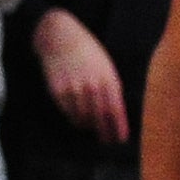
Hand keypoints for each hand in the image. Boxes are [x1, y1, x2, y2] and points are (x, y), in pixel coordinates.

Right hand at [32, 9, 127, 143]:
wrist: (61, 38)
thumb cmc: (88, 53)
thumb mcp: (106, 67)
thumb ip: (112, 88)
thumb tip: (116, 114)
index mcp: (108, 79)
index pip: (115, 111)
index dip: (118, 128)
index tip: (120, 140)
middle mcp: (91, 86)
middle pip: (100, 119)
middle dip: (104, 133)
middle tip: (106, 141)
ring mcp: (74, 89)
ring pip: (82, 118)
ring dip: (87, 125)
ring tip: (90, 126)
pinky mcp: (58, 91)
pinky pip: (68, 113)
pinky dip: (74, 117)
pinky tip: (77, 115)